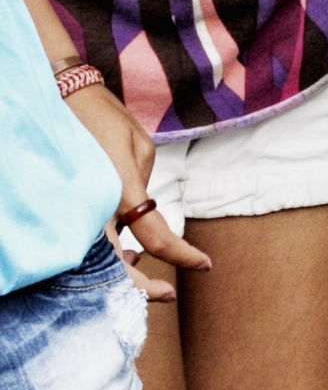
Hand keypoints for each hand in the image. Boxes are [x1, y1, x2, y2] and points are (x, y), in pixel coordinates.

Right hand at [63, 82, 208, 300]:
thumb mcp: (140, 149)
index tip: (205, 265)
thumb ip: (143, 188)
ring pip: (94, 259)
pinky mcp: (63, 205)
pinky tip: (120, 250)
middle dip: (140, 288)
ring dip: (119, 272)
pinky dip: (101, 252)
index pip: (157, 238)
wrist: (59, 95)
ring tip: (142, 266)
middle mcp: (94, 206)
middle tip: (167, 294)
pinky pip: (82, 240)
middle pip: (114, 266)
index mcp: (122, 192)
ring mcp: (74, 208)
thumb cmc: (105, 117)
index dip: (183, 257)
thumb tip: (140, 215)